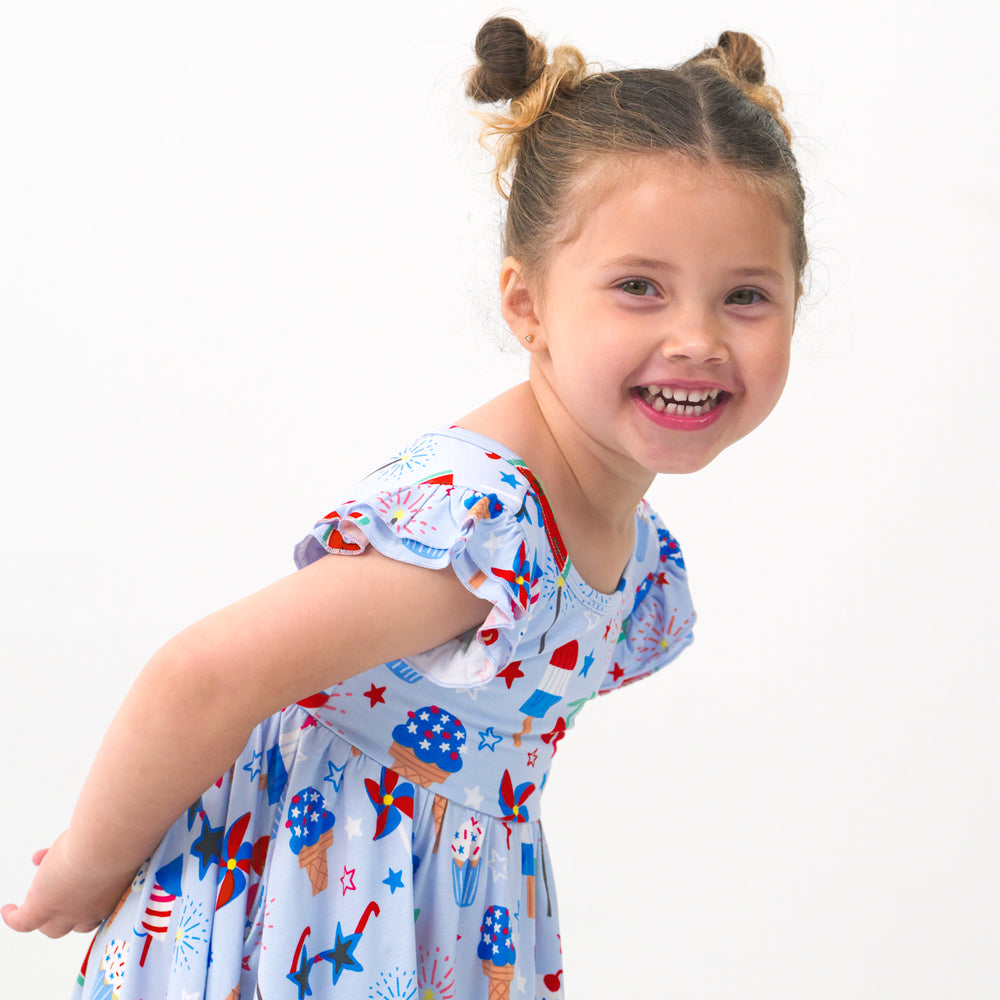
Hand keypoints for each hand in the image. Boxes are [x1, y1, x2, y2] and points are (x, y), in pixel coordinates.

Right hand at [2, 832, 135, 937]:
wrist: (108, 845)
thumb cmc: (121, 839)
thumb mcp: (113, 845)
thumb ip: (105, 848)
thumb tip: (88, 841)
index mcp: (111, 897)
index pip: (96, 907)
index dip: (86, 898)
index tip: (82, 880)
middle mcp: (90, 910)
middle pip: (73, 923)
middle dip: (64, 913)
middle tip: (58, 897)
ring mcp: (64, 911)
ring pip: (49, 926)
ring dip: (41, 917)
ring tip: (31, 904)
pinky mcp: (42, 906)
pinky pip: (23, 921)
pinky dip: (13, 917)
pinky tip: (8, 910)